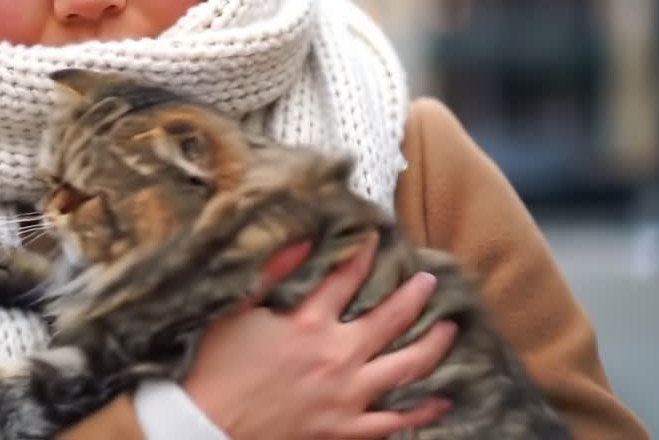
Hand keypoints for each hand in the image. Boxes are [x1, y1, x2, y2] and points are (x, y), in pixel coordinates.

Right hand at [182, 233, 457, 439]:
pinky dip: (422, 412)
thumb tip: (302, 239)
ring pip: (405, 367)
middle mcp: (336, 356)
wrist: (209, 425)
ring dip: (433, 346)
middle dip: (414, 295)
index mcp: (308, 324)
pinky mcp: (345, 429)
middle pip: (390, 318)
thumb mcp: (236, 311)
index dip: (365, 254)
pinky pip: (394, 421)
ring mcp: (346, 395)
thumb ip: (271, 273)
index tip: (379, 238)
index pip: (347, 279)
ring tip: (450, 329)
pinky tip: (442, 400)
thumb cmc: (218, 366)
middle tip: (430, 281)